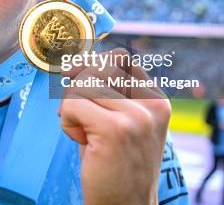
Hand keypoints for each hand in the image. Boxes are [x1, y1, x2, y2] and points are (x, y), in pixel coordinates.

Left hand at [59, 48, 170, 204]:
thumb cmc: (115, 166)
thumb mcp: (122, 123)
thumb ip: (109, 93)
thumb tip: (78, 63)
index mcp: (156, 101)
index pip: (120, 57)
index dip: (91, 65)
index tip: (75, 80)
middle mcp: (151, 105)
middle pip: (99, 65)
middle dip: (78, 84)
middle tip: (78, 114)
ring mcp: (136, 117)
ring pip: (81, 84)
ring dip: (71, 107)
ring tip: (84, 133)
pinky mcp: (116, 129)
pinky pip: (71, 104)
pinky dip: (66, 121)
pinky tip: (80, 141)